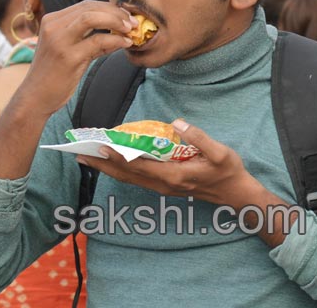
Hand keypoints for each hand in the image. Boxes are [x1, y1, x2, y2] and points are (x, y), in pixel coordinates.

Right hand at [16, 0, 136, 117]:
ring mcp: (59, 41)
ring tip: (131, 29)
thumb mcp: (68, 49)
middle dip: (116, 12)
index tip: (125, 16)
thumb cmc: (53, 75)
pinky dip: (115, 39)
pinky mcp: (68, 57)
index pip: (85, 5)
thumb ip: (88, 38)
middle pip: (90, 7)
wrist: (35, 97)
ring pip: (92, 18)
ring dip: (116, 20)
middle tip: (133, 22)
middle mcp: (52, 26)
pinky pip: (97, 41)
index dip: (108, 7)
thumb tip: (118, 30)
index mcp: (51, 21)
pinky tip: (125, 43)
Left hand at [75, 119, 258, 206]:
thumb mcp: (220, 152)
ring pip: (128, 178)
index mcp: (173, 176)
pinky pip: (135, 178)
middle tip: (80, 153)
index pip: (139, 165)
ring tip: (87, 157)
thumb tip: (178, 122)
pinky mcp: (162, 186)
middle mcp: (163, 184)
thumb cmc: (228, 171)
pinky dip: (119, 170)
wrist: (236, 194)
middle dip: (102, 163)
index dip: (118, 156)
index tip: (101, 146)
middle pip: (126, 174)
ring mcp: (162, 187)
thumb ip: (199, 138)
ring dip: (106, 168)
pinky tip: (109, 162)